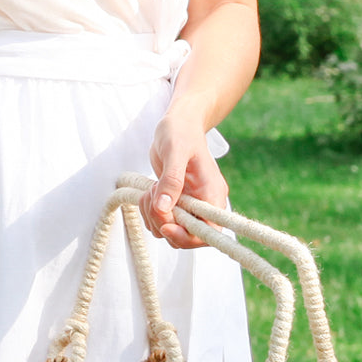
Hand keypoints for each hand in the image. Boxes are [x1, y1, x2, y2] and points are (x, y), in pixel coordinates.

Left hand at [140, 102, 228, 249]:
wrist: (178, 124)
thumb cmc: (181, 132)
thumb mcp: (175, 151)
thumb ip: (171, 180)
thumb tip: (164, 208)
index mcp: (212, 194)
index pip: (209, 232)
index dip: (187, 237)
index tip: (165, 225)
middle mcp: (203, 204)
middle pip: (187, 236)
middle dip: (164, 222)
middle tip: (154, 197)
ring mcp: (188, 205)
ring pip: (169, 230)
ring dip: (153, 216)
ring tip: (152, 188)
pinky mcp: (174, 203)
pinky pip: (160, 220)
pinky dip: (149, 212)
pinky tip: (149, 191)